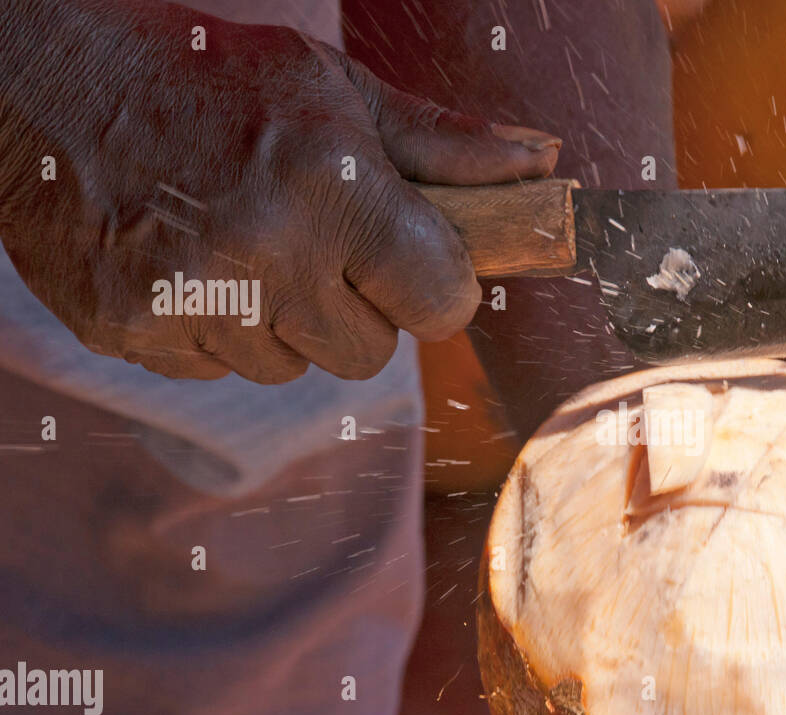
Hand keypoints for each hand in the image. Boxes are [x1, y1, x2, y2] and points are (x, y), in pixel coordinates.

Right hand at [0, 0, 559, 382]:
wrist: (45, 84)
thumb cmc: (207, 78)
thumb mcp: (338, 91)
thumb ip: (445, 147)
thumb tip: (543, 165)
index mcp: (330, 187)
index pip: (441, 302)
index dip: (437, 289)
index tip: (416, 268)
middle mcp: (265, 254)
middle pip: (372, 355)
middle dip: (359, 310)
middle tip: (317, 245)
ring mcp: (192, 303)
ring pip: (294, 370)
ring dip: (285, 324)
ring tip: (243, 246)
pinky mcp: (133, 333)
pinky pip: (221, 372)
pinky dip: (219, 333)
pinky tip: (191, 267)